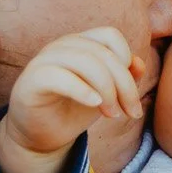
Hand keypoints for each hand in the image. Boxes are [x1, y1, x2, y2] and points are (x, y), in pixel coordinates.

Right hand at [0, 28, 146, 172]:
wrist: (41, 136)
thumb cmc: (73, 110)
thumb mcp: (107, 94)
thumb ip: (124, 77)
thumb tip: (139, 64)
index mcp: (80, 43)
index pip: (111, 37)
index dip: (127, 64)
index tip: (131, 96)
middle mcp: (62, 46)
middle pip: (104, 53)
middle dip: (125, 85)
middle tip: (130, 112)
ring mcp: (44, 60)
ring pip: (85, 60)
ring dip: (107, 90)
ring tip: (112, 114)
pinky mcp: (32, 80)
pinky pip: (59, 76)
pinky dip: (82, 90)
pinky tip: (94, 104)